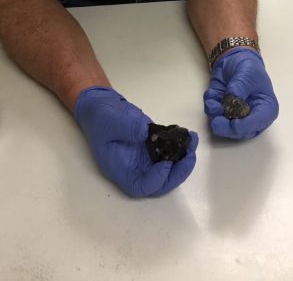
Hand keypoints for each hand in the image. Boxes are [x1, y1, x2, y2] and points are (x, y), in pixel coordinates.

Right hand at [74, 87, 197, 196]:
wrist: (102, 106)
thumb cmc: (99, 117)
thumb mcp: (108, 120)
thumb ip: (125, 127)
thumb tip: (144, 133)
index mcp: (120, 169)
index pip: (141, 186)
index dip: (156, 180)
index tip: (166, 163)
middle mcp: (135, 168)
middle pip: (160, 182)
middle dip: (177, 172)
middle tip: (190, 155)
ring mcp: (146, 158)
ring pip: (168, 167)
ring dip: (183, 158)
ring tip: (192, 140)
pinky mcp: (153, 145)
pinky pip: (169, 150)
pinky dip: (180, 145)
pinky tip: (187, 133)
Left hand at [204, 48, 278, 139]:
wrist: (235, 60)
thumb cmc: (249, 68)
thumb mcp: (247, 74)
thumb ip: (239, 89)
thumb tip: (232, 102)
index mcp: (265, 109)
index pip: (257, 123)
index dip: (245, 126)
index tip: (235, 125)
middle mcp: (251, 117)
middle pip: (239, 131)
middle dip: (226, 127)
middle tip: (216, 123)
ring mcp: (234, 115)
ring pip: (224, 125)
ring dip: (216, 115)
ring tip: (212, 103)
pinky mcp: (221, 109)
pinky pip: (213, 113)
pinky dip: (210, 105)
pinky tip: (212, 93)